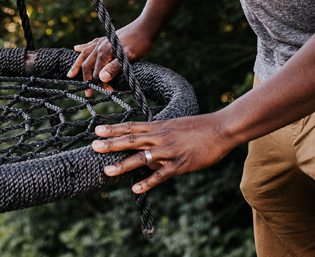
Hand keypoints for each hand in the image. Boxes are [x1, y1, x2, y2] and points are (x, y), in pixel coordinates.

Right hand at [66, 22, 154, 89]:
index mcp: (104, 53)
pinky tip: (76, 49)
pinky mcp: (105, 38)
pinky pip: (90, 44)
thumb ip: (114, 68)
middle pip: (87, 65)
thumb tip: (101, 78)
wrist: (146, 27)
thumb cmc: (140, 43)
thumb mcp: (130, 58)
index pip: (97, 73)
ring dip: (76, 65)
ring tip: (70, 74)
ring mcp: (101, 42)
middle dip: (87, 80)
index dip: (102, 84)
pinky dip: (82, 48)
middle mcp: (99, 47)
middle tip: (88, 94)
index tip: (110, 91)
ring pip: (84, 55)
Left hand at [90, 112, 237, 193]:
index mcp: (158, 126)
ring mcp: (169, 151)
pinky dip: (147, 182)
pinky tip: (135, 188)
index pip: (131, 126)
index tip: (96, 130)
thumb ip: (159, 135)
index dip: (113, 129)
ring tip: (106, 170)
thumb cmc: (198, 128)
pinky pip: (160, 175)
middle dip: (111, 144)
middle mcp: (160, 137)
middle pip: (131, 140)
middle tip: (93, 146)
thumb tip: (146, 148)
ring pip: (141, 158)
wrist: (220, 129)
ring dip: (122, 164)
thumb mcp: (174, 126)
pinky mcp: (180, 164)